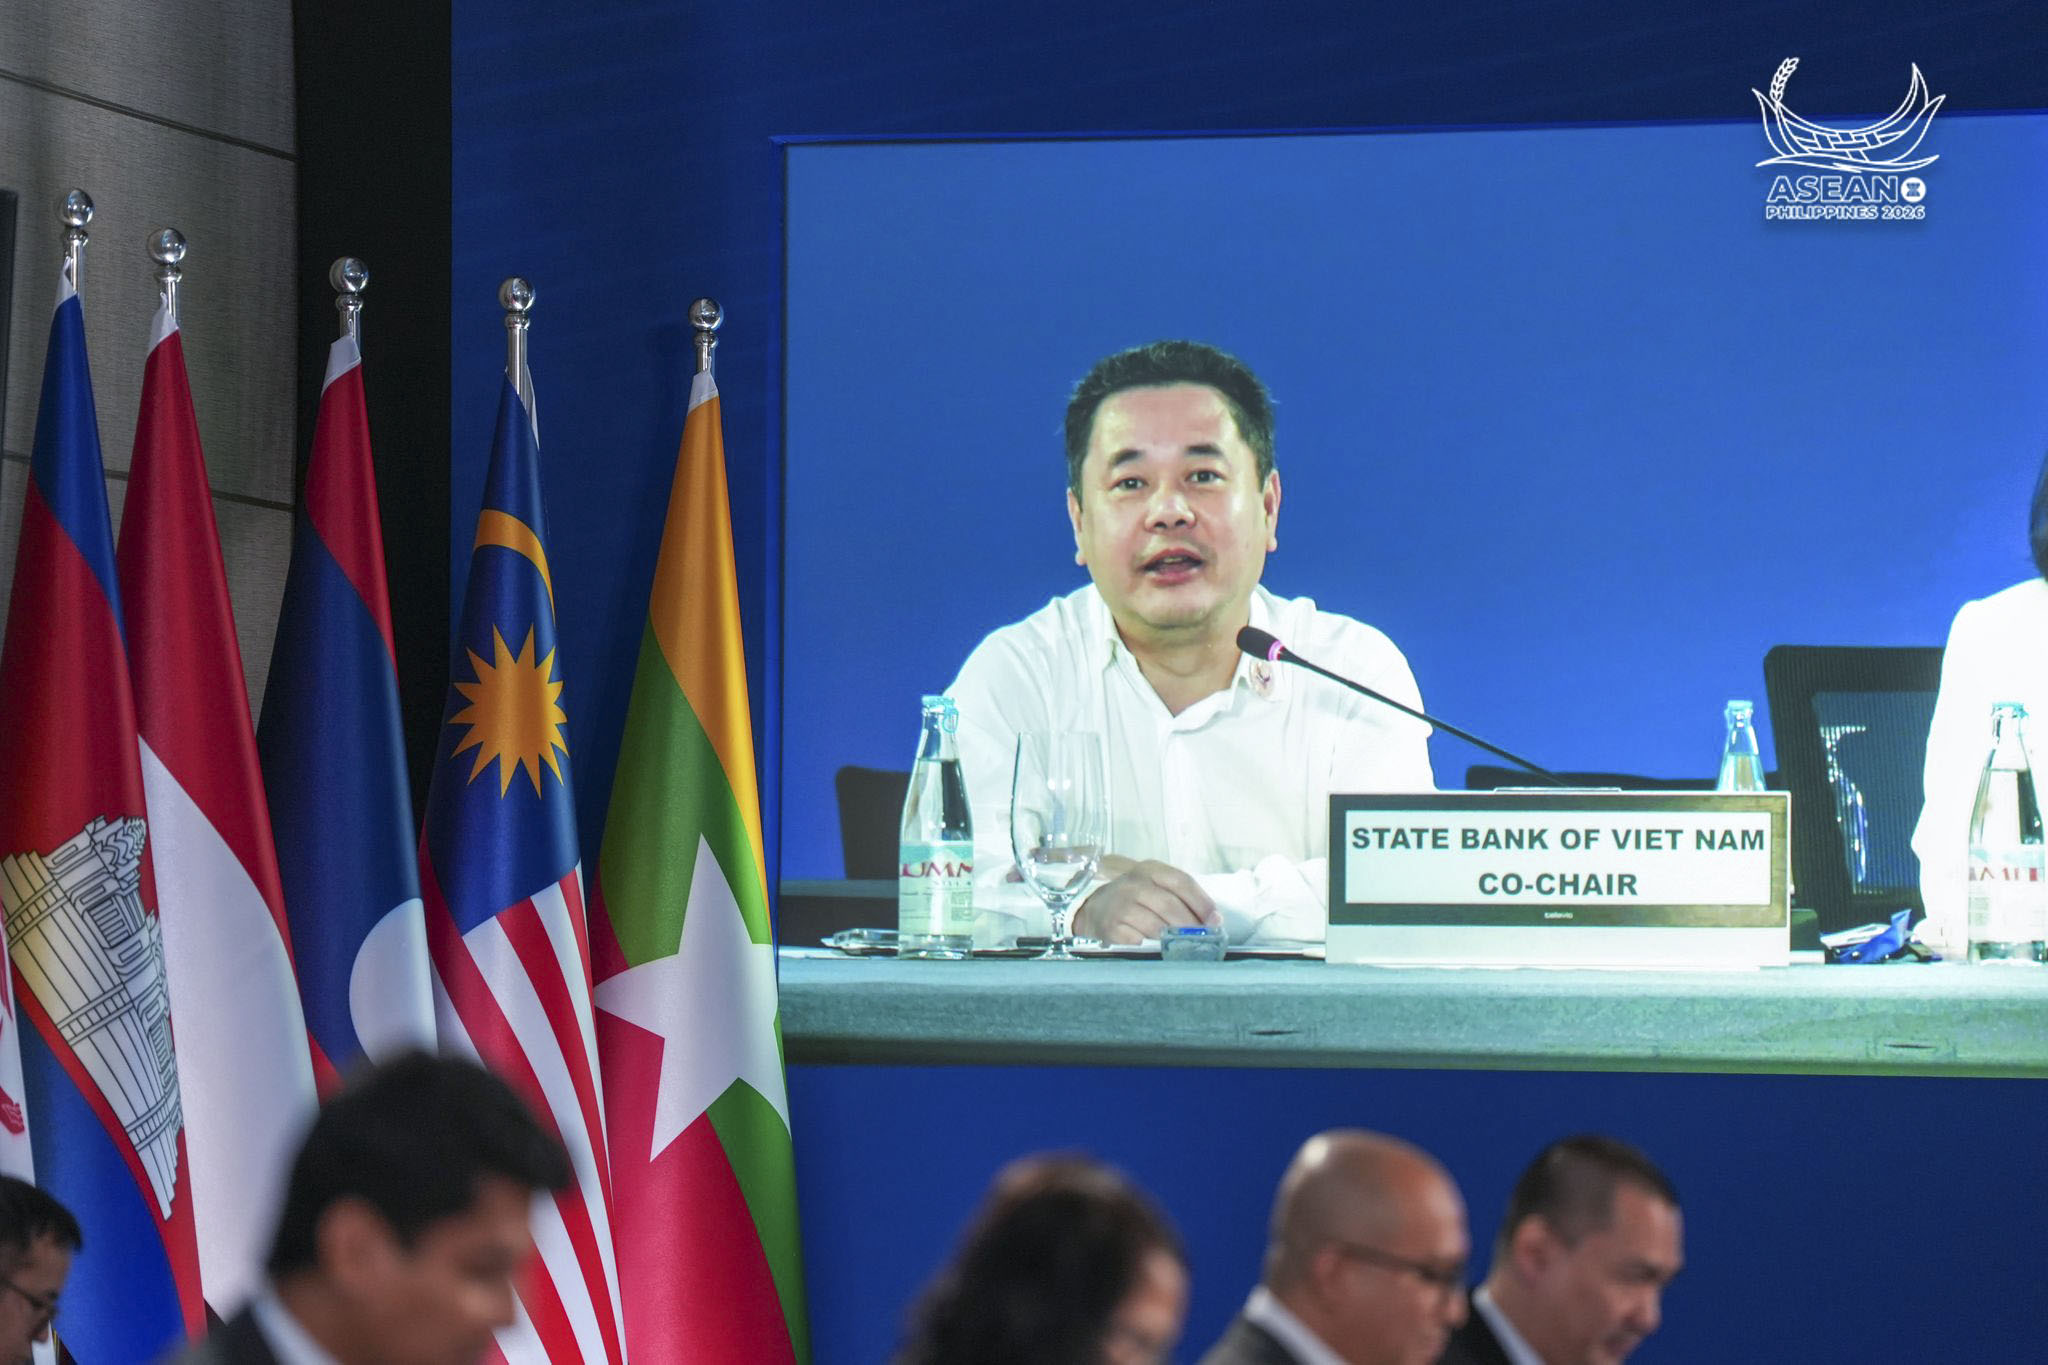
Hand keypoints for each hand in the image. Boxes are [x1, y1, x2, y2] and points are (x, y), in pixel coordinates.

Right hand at [1074, 859, 1217, 944]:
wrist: (1096, 910)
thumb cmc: (1136, 900)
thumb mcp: (1155, 887)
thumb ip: (1182, 898)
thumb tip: (1214, 920)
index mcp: (1150, 870)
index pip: (1181, 881)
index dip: (1201, 902)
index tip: (1215, 920)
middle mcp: (1133, 884)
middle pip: (1170, 905)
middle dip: (1191, 925)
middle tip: (1203, 939)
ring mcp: (1120, 906)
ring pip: (1156, 926)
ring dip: (1174, 940)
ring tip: (1183, 947)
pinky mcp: (1111, 928)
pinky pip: (1140, 942)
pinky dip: (1153, 949)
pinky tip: (1159, 952)